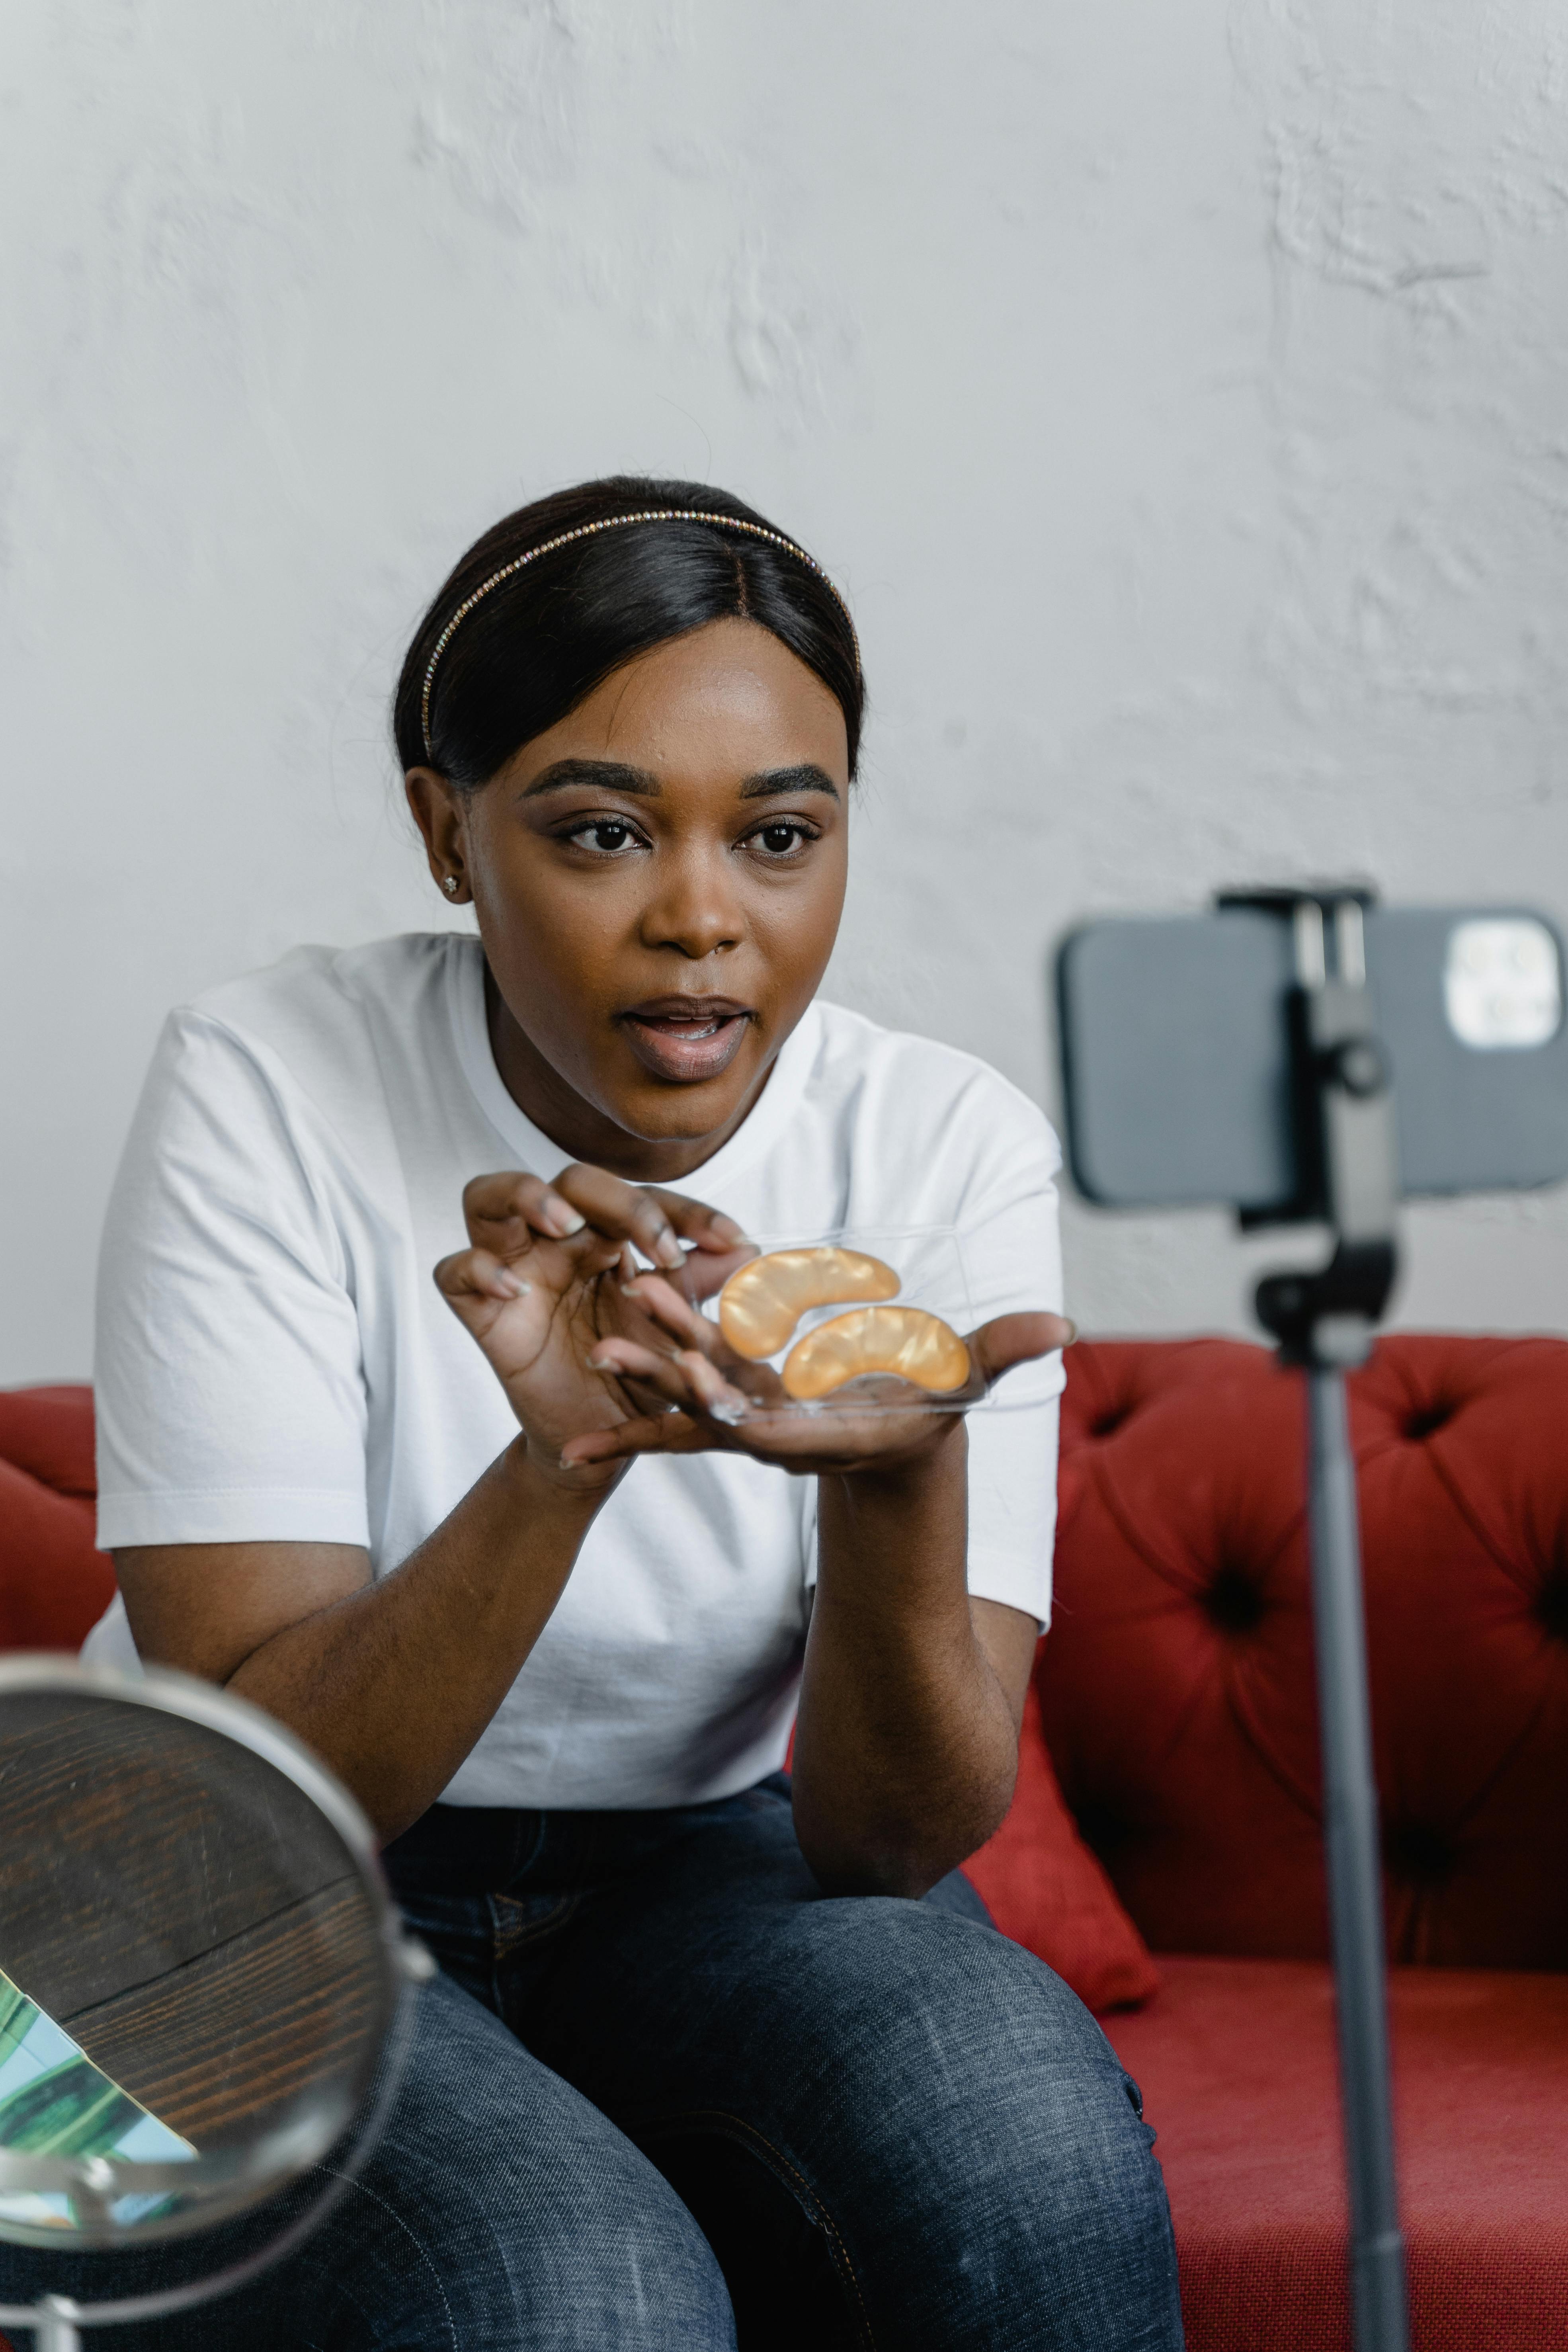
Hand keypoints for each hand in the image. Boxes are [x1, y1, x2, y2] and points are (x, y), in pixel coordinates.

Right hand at [433, 1167, 754, 1490]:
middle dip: (619, 1201)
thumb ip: (703, 1288)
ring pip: (490, 1196)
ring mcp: (514, 1268)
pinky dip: (479, 1269)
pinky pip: (453, 1270)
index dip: (689, 1213)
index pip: (644, 1198)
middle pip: (571, 1181)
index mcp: (610, 1237)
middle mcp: (558, 1241)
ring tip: (566, 1228)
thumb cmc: (638, 1373)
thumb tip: (749, 1250)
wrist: (599, 1438)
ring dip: (528, 1198)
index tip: (733, 1243)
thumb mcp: (680, 1331)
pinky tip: (517, 1289)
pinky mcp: (479, 1309)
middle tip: (658, 1247)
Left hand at [561, 1276, 1074, 1479]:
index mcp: (832, 1433)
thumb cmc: (935, 1410)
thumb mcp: (968, 1380)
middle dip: (675, 1378)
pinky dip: (633, 1418)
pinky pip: (676, 1415)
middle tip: (624, 1344)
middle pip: (722, 1407)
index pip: (784, 1424)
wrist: (897, 1447)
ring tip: (593, 1352)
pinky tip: (575, 1435)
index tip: (708, 1382)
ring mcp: (754, 1423)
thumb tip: (1061, 1328)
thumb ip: (1004, 1351)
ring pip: (692, 1403)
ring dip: (645, 1377)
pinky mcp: (735, 1410)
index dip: (745, 1405)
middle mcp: (783, 1434)